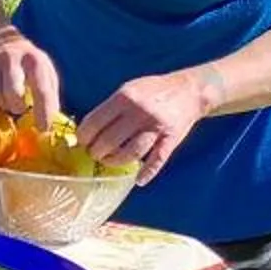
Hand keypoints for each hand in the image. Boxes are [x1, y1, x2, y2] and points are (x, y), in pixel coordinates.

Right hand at [0, 32, 61, 127]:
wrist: (5, 42)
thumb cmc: (31, 65)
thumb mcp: (46, 72)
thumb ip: (49, 94)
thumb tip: (49, 122)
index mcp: (35, 61)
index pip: (41, 90)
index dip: (43, 111)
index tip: (44, 128)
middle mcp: (12, 58)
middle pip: (13, 92)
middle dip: (17, 106)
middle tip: (21, 109)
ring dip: (4, 104)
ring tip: (10, 101)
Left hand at [77, 71, 216, 183]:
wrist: (189, 90)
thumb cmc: (153, 90)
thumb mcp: (128, 89)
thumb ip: (110, 107)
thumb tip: (88, 128)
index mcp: (124, 98)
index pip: (94, 122)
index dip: (83, 136)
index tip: (81, 141)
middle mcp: (139, 112)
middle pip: (109, 140)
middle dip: (96, 151)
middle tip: (93, 154)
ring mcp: (156, 127)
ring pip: (130, 152)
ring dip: (114, 161)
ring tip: (107, 161)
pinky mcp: (171, 139)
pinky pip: (157, 160)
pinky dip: (147, 172)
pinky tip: (138, 180)